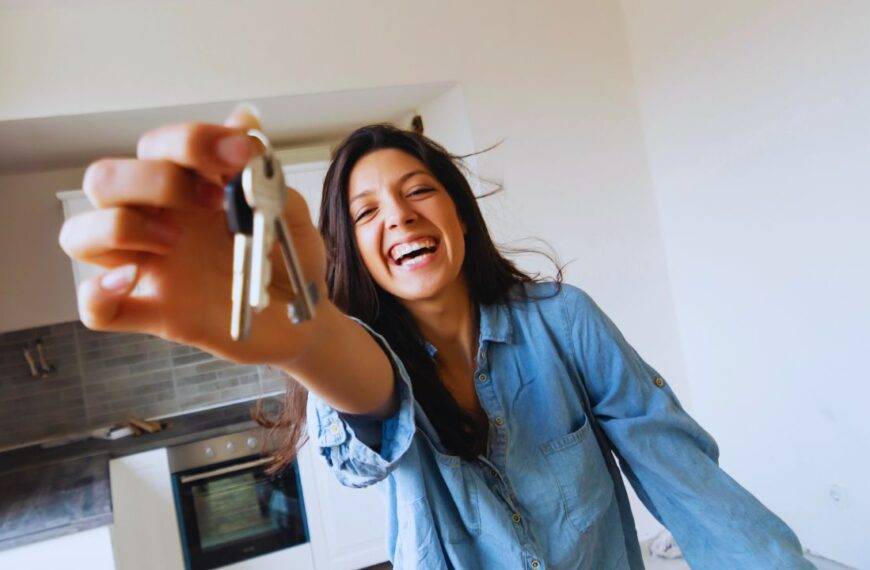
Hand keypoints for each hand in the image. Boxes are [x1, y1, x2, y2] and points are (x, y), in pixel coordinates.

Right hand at [58, 108, 328, 365]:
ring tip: (173, 240)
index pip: (158, 146)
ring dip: (119, 227)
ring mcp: (151, 267)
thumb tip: (245, 120)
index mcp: (188, 189)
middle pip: (104, 179)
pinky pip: (96, 310)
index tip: (242, 154)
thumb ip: (266, 174)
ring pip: (79, 235)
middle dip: (153, 179)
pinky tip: (130, 283)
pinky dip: (97, 295)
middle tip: (212, 201)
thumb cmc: (290, 262)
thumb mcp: (290, 215)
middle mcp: (158, 220)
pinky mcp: (154, 313)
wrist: (305, 317)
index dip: (192, 140)